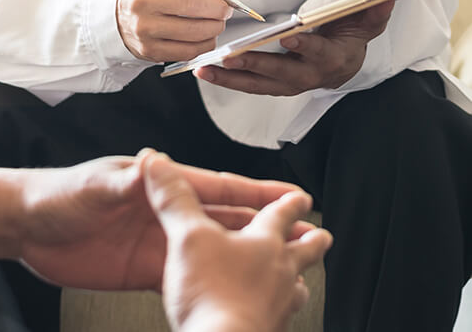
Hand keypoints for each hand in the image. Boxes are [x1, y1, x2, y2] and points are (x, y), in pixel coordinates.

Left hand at [17, 150, 305, 291]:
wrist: (30, 227)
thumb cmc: (60, 194)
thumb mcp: (95, 185)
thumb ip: (127, 180)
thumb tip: (153, 164)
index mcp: (162, 185)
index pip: (220, 187)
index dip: (256, 191)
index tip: (290, 195)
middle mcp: (168, 212)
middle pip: (227, 219)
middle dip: (264, 225)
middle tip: (299, 233)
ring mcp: (160, 241)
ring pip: (214, 247)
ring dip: (245, 254)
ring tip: (277, 263)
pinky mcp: (146, 267)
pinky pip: (187, 272)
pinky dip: (211, 278)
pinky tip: (231, 285)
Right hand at [117, 0, 236, 61]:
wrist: (120, 16)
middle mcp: (140, 0)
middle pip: (190, 4)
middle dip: (218, 8)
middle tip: (226, 9)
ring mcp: (144, 28)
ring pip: (194, 30)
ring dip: (215, 27)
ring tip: (217, 22)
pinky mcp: (150, 50)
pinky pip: (189, 50)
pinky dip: (206, 44)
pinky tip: (206, 36)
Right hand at [145, 154, 331, 331]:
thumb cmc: (213, 294)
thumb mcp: (188, 237)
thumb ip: (175, 200)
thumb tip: (157, 165)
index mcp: (263, 241)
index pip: (281, 212)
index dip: (290, 201)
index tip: (301, 196)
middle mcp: (279, 270)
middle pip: (303, 250)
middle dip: (311, 240)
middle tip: (322, 236)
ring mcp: (278, 304)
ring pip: (296, 288)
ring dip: (298, 281)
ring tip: (301, 282)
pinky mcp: (267, 331)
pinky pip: (279, 320)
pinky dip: (277, 315)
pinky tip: (271, 319)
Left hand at [195, 1, 394, 95]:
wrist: (343, 63)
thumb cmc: (349, 37)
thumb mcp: (367, 21)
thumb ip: (374, 9)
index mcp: (331, 59)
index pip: (318, 53)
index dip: (305, 47)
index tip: (289, 37)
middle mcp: (308, 76)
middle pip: (280, 74)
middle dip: (255, 66)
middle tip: (230, 57)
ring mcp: (288, 84)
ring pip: (259, 84)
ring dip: (231, 79)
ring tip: (205, 70)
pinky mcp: (273, 86)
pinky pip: (249, 86)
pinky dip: (228, 80)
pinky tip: (206, 72)